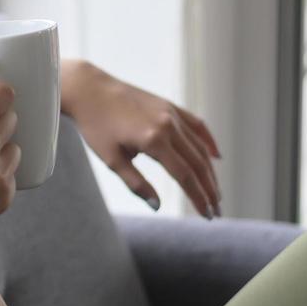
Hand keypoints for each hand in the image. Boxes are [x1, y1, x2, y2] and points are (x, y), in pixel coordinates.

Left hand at [66, 64, 222, 217]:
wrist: (89, 90)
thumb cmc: (95, 126)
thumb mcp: (111, 159)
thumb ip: (136, 183)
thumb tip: (157, 206)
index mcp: (153, 140)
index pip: (185, 176)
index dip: (198, 198)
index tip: (208, 215)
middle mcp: (168, 125)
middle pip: (198, 163)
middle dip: (209, 189)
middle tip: (217, 209)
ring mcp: (171, 113)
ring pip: (199, 147)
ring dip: (210, 171)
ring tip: (215, 191)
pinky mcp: (169, 105)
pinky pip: (196, 125)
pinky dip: (208, 141)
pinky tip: (216, 156)